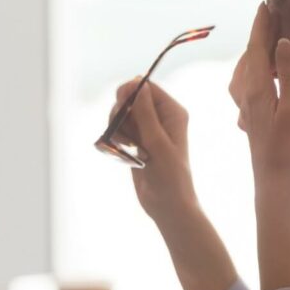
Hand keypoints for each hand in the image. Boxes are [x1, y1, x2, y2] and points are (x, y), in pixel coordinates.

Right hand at [108, 78, 197, 223]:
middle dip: (121, 112)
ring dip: (118, 128)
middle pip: (130, 98)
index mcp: (173, 112)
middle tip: (122, 131)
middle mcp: (160, 118)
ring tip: (126, 147)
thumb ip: (146, 113)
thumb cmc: (170, 176)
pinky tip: (122, 152)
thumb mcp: (158, 142)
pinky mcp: (136, 142)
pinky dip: (116, 138)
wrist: (167, 205)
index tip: (121, 107)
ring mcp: (147, 130)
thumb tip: (138, 84)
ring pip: (122, 115)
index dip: (130, 92)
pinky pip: (119, 130)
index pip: (147, 88)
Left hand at [228, 3, 289, 192]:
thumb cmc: (287, 151)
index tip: (265, 4)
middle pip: (250, 56)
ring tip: (268, 37)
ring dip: (256, 51)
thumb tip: (283, 42)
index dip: (261, 25)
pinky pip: (248, 83)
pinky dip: (255, 69)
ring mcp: (247, 106)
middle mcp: (246, 95)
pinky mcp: (251, 116)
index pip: (257, 48)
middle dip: (259, 34)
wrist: (273, 183)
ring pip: (246, 70)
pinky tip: (263, 73)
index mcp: (256, 89)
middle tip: (271, 14)